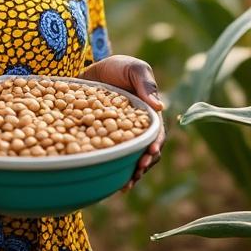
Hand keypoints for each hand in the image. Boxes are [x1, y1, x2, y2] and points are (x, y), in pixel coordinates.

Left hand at [79, 55, 164, 189]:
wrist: (90, 67)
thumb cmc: (118, 66)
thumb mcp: (133, 68)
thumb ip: (146, 84)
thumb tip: (160, 107)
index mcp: (148, 114)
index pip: (156, 133)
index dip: (155, 145)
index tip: (150, 154)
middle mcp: (136, 128)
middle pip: (145, 151)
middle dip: (144, 164)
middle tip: (137, 173)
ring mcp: (120, 136)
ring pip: (130, 158)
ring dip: (130, 172)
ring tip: (125, 184)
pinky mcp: (103, 139)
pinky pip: (110, 156)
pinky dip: (112, 168)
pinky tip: (109, 181)